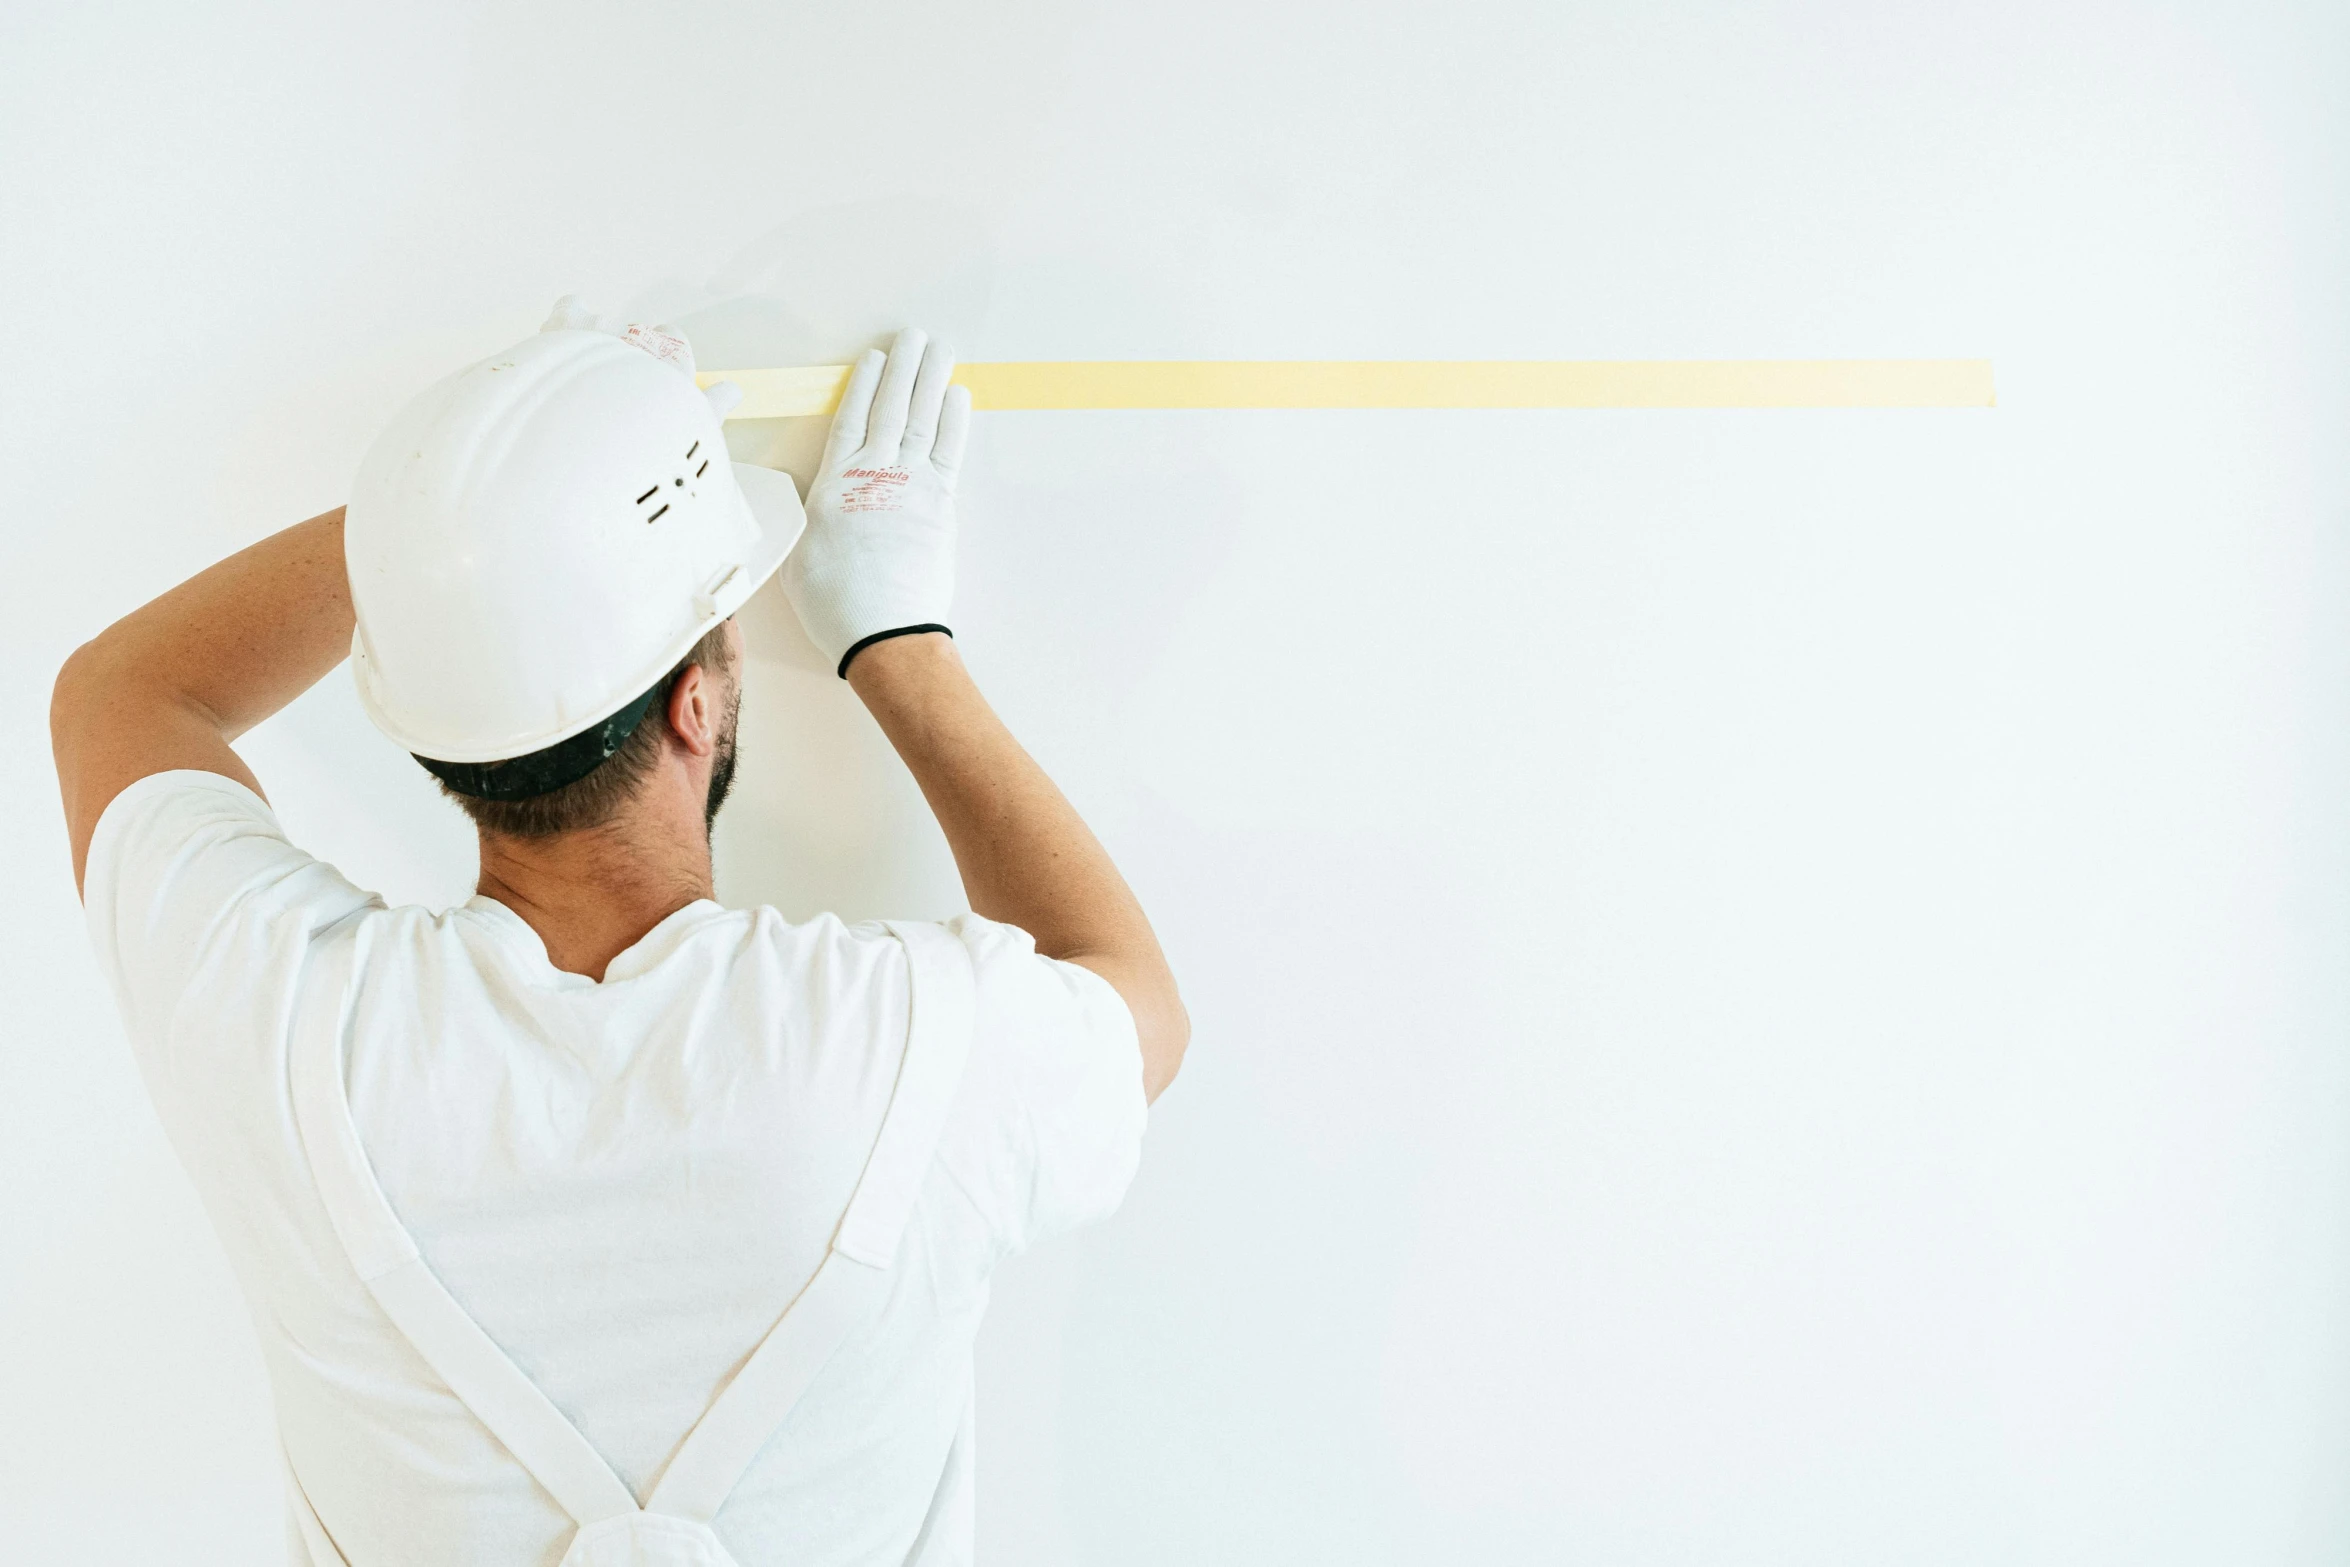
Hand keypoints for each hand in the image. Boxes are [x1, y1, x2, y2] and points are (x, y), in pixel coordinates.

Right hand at [782, 328, 970, 675]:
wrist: (884, 629)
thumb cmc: (834, 601)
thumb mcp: (798, 552)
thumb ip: (809, 514)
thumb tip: (812, 501)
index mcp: (835, 482)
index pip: (850, 418)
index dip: (863, 385)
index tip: (874, 357)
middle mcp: (876, 474)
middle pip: (891, 408)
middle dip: (902, 368)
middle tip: (914, 335)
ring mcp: (913, 486)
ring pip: (923, 419)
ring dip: (931, 380)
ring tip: (940, 349)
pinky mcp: (942, 505)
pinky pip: (950, 450)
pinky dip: (955, 420)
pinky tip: (958, 396)